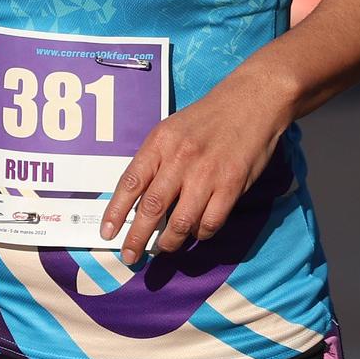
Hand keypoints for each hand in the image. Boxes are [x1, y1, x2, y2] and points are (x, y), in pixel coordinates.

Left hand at [100, 73, 290, 265]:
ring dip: (168, 243)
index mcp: (160, 142)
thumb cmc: (208, 118)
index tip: (107, 233)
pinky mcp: (231, 186)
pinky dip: (200, 234)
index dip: (115, 212)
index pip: (130, 183)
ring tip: (162, 249)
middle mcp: (180, 159)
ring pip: (181, 222)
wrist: (252, 101)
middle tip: (130, 257)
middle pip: (152, 208)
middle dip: (136, 238)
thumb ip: (155, 160)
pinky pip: (210, 222)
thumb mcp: (172, 129)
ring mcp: (207, 174)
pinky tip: (195, 232)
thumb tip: (137, 199)